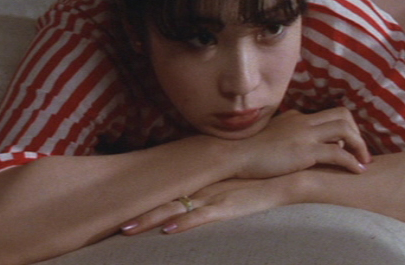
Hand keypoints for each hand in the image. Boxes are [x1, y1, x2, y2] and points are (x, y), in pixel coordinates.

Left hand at [120, 177, 291, 235]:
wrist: (293, 171)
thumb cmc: (268, 173)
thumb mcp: (240, 176)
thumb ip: (224, 179)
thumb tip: (212, 185)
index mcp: (206, 179)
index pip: (170, 188)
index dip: (147, 197)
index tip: (124, 205)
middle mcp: (206, 186)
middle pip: (165, 199)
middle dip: (139, 211)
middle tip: (111, 223)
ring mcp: (216, 195)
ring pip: (176, 208)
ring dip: (150, 220)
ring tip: (125, 231)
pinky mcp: (231, 205)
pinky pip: (203, 216)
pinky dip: (185, 224)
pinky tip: (168, 231)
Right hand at [236, 108, 371, 178]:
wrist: (234, 154)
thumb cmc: (250, 149)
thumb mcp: (272, 133)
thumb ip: (288, 131)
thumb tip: (301, 140)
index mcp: (298, 117)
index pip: (331, 113)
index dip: (346, 127)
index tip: (350, 143)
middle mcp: (304, 122)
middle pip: (343, 116)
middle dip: (358, 133)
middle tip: (361, 152)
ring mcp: (305, 135)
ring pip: (345, 130)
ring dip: (360, 146)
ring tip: (364, 162)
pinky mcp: (305, 152)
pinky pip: (338, 153)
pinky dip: (352, 161)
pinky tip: (357, 171)